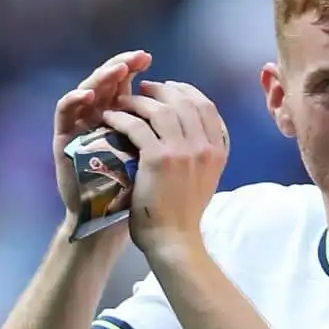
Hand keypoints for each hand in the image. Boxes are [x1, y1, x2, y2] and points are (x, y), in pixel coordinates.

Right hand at [52, 49, 152, 223]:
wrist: (109, 223)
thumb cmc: (139, 193)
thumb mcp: (159, 158)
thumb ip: (168, 133)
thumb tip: (197, 110)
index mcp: (124, 118)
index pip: (126, 84)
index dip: (135, 68)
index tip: (148, 57)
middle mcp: (100, 117)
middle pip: (108, 81)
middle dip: (121, 64)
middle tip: (134, 55)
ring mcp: (80, 126)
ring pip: (86, 90)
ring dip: (101, 76)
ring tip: (116, 69)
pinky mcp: (62, 139)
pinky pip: (64, 111)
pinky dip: (73, 100)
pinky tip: (87, 94)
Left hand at [102, 81, 229, 256]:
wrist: (174, 240)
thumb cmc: (184, 213)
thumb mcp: (206, 177)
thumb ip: (201, 151)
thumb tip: (190, 126)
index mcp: (218, 150)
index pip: (206, 106)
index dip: (186, 91)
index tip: (169, 89)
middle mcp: (204, 147)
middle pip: (184, 101)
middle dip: (161, 90)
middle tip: (143, 89)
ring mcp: (183, 152)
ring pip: (160, 109)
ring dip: (139, 101)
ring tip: (124, 101)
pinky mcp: (157, 159)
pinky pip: (137, 126)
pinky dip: (121, 117)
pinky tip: (110, 118)